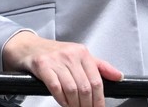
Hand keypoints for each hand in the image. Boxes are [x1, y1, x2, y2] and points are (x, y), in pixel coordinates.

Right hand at [2, 31, 123, 106]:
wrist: (28, 47)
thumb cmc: (54, 53)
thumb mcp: (79, 56)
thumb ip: (100, 67)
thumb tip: (119, 76)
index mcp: (82, 52)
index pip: (96, 81)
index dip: (99, 100)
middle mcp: (70, 55)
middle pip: (85, 88)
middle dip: (87, 105)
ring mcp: (55, 60)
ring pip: (71, 89)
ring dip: (74, 104)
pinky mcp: (42, 65)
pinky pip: (55, 87)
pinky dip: (61, 99)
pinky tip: (63, 103)